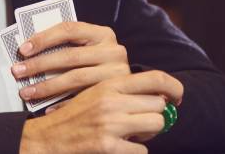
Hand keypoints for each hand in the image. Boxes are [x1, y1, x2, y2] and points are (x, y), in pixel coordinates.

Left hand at [11, 21, 130, 102]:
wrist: (138, 85)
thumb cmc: (99, 62)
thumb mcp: (88, 47)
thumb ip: (67, 44)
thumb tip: (29, 50)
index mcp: (103, 33)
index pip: (69, 29)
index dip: (44, 38)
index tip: (23, 49)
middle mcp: (113, 51)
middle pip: (70, 56)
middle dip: (39, 65)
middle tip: (18, 71)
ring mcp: (116, 73)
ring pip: (75, 78)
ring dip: (47, 87)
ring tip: (27, 92)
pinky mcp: (115, 93)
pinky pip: (83, 99)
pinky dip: (62, 104)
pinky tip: (48, 108)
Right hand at [19, 71, 182, 153]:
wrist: (46, 138)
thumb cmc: (75, 115)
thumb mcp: (98, 93)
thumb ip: (125, 91)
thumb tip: (161, 97)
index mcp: (110, 83)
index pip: (155, 78)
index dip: (174, 87)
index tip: (178, 97)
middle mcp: (112, 100)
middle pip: (158, 105)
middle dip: (155, 116)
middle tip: (141, 123)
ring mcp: (110, 123)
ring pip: (155, 125)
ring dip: (148, 133)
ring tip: (132, 134)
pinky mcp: (107, 146)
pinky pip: (141, 150)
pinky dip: (134, 151)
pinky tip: (120, 147)